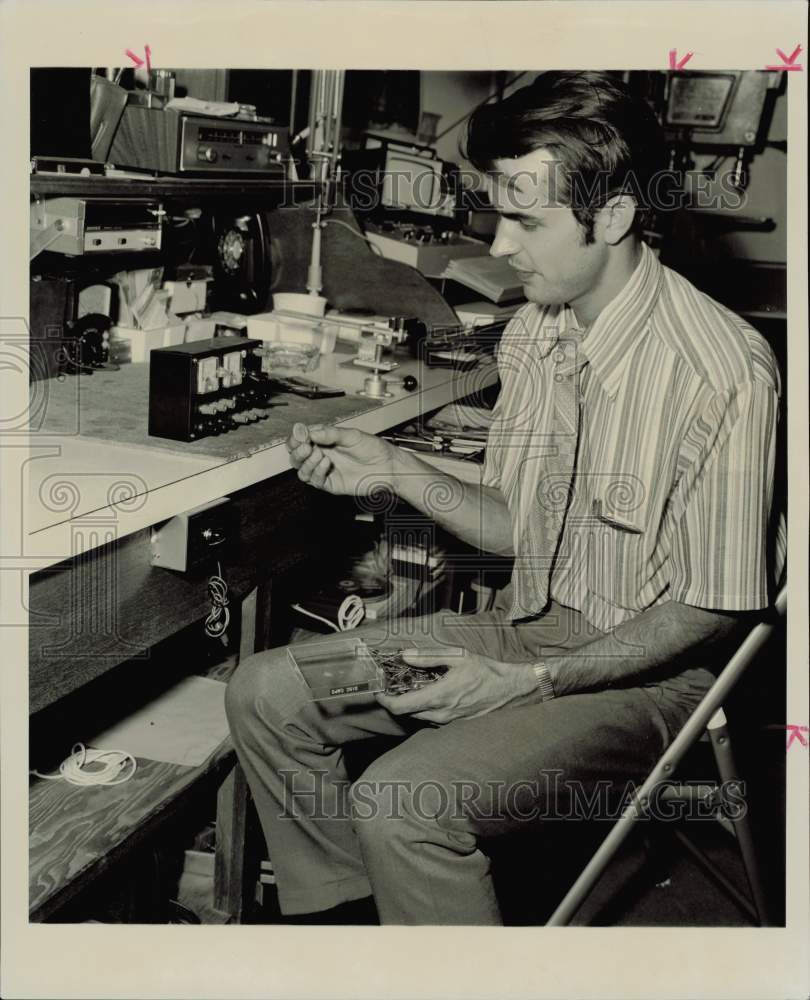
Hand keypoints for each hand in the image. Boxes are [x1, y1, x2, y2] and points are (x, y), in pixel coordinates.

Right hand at [286, 423, 396, 495]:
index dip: (296, 438)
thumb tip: (310, 432)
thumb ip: (330, 433)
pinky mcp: (331, 484)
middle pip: (296, 456)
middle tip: (305, 446)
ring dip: (306, 462)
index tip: (300, 435)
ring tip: (318, 454)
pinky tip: (326, 463)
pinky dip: (317, 471)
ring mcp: (325, 471)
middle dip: (297, 451)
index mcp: (325, 441)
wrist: (388, 466)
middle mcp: (322, 455)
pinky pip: (315, 481)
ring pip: (302, 470)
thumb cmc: (374, 449)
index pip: (301, 440)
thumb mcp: (351, 435)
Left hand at [375, 647, 536, 723]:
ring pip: (420, 717)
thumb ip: (429, 657)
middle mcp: (441, 714)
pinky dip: (426, 708)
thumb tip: (404, 655)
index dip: (384, 700)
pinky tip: (431, 693)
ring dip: (412, 704)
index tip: (378, 690)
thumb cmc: (487, 671)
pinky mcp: (456, 725)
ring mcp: (449, 722)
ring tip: (412, 686)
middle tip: (395, 683)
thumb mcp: (458, 656)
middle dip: (397, 699)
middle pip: (407, 713)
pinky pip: (433, 719)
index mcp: (438, 697)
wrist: (512, 691)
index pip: (400, 707)